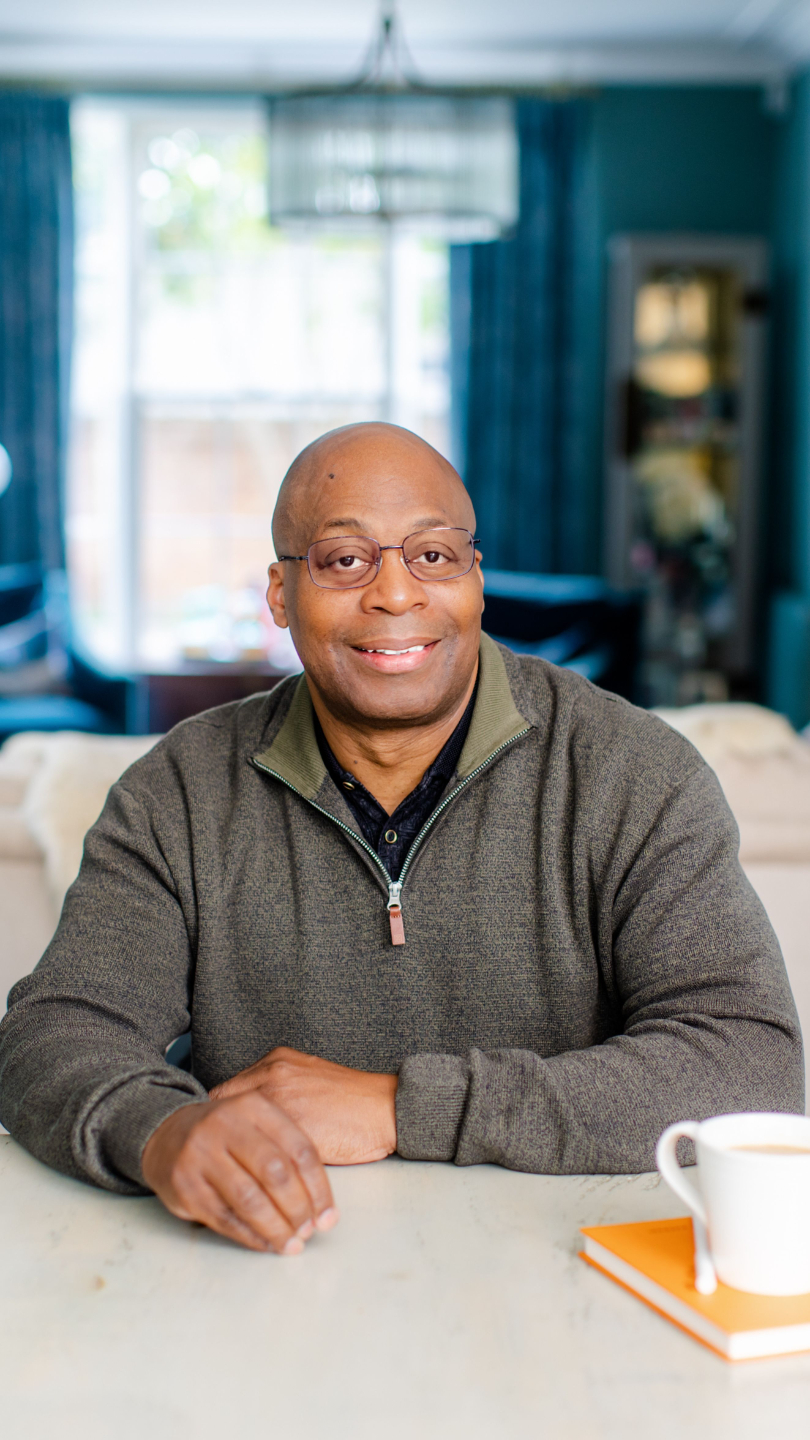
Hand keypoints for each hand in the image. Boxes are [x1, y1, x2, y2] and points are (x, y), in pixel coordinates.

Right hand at [141, 1090, 338, 1254]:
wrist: (167, 1132)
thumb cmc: (227, 1135)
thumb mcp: (258, 1125)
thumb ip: (289, 1154)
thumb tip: (323, 1210)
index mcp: (254, 1106)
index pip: (299, 1149)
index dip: (319, 1188)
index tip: (328, 1216)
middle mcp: (225, 1125)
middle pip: (275, 1173)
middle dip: (298, 1209)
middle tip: (309, 1231)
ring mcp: (201, 1154)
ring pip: (249, 1199)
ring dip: (275, 1228)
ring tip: (291, 1244)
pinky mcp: (184, 1184)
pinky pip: (224, 1217)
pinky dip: (250, 1236)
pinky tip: (265, 1243)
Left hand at [210, 1046, 397, 1165]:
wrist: (386, 1108)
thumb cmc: (351, 1101)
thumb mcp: (307, 1080)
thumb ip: (276, 1090)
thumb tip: (247, 1118)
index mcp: (274, 1062)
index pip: (225, 1094)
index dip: (220, 1122)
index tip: (220, 1142)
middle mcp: (272, 1075)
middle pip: (222, 1113)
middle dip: (221, 1140)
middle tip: (222, 1163)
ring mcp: (282, 1100)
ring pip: (239, 1135)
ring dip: (234, 1157)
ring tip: (236, 1176)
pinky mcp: (295, 1128)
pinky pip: (263, 1153)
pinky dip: (256, 1169)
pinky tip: (259, 1182)